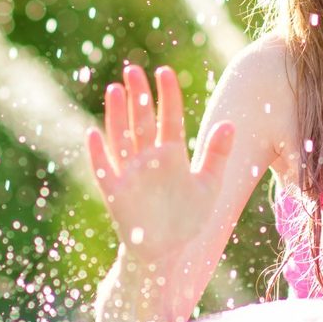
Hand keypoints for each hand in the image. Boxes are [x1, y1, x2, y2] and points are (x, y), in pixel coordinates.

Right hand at [86, 64, 234, 261]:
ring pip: (121, 139)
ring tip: (114, 90)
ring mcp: (130, 174)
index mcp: (171, 153)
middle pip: (140, 121)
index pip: (168, 118)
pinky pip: (105, 170)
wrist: (166, 252)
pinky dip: (98, 153)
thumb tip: (230, 123)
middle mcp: (148, 159)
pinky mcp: (116, 194)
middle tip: (132, 69)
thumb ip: (217, 154)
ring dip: (116, 116)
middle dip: (137, 96)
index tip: (164, 71)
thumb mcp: (209, 185)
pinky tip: (93, 133)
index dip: (166, 96)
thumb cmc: (187, 217)